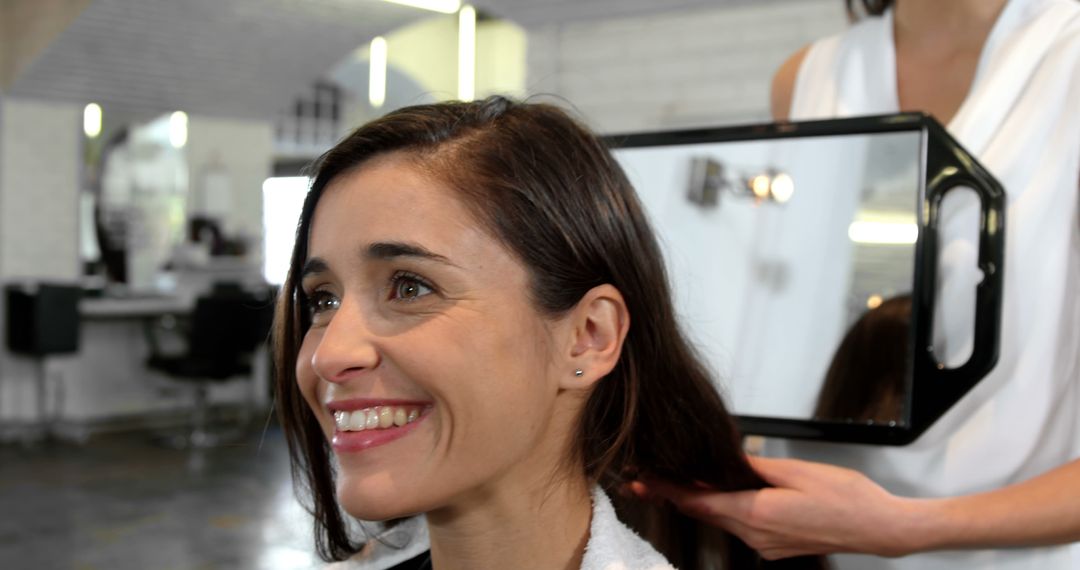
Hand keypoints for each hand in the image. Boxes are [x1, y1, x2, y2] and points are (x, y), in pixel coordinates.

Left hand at [629, 456, 924, 559]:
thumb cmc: (848, 497)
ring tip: (672, 482)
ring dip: (698, 501)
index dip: (665, 490)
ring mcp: (766, 545)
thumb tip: (723, 455)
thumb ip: (754, 466)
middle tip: (643, 478)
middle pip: (703, 513)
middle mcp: (756, 535)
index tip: (641, 478)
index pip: (697, 502)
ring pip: (721, 519)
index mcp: (757, 514)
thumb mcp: (797, 471)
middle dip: (672, 495)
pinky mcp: (776, 547)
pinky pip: (740, 525)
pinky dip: (723, 509)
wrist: (881, 529)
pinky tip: (718, 494)